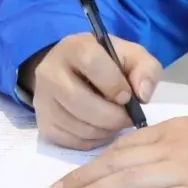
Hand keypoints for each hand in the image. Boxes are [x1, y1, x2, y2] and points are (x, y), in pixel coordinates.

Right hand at [26, 32, 162, 149]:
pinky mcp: (43, 123)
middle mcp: (50, 71)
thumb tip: (142, 95)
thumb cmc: (109, 62)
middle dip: (112, 116)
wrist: (76, 70)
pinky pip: (69, 140)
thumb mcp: (132, 56)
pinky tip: (101, 129)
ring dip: (104, 130)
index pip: (91, 62)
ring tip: (116, 122)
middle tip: (128, 117)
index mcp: (75, 47)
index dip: (113, 83)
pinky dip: (91, 140)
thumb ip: (145, 69)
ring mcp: (43, 99)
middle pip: (80, 101)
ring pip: (75, 125)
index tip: (127, 96)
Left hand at [48, 107, 187, 187]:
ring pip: (127, 181)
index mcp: (173, 129)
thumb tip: (150, 153)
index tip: (71, 175)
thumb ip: (176, 139)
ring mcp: (182, 170)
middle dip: (82, 179)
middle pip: (116, 163)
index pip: (123, 145)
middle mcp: (171, 147)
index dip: (93, 162)